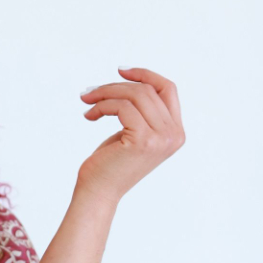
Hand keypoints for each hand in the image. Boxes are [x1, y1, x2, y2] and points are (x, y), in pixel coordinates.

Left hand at [76, 66, 184, 206]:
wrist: (99, 192)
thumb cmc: (111, 162)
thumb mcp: (132, 131)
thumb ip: (141, 110)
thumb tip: (132, 80)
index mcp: (176, 132)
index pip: (168, 89)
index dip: (145, 74)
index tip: (120, 71)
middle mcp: (175, 135)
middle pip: (147, 90)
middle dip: (114, 86)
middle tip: (89, 93)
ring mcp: (162, 138)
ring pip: (134, 95)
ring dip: (105, 94)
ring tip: (87, 102)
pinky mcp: (144, 140)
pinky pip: (121, 107)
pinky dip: (102, 106)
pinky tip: (89, 116)